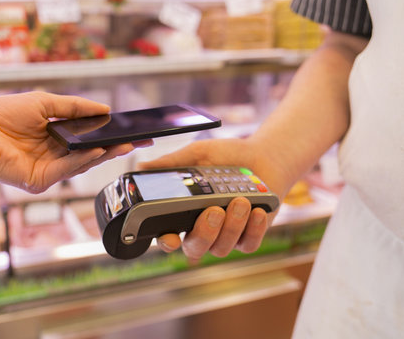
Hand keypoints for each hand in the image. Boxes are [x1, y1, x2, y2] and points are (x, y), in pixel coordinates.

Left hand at [0, 91, 150, 192]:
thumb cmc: (2, 114)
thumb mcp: (44, 102)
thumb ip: (75, 106)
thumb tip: (104, 107)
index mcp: (54, 135)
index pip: (86, 136)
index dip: (107, 133)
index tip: (127, 128)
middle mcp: (53, 153)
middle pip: (90, 152)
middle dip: (114, 146)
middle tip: (137, 140)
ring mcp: (47, 169)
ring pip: (82, 162)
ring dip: (104, 153)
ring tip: (124, 144)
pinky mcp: (39, 180)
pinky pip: (67, 170)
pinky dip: (83, 161)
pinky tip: (98, 150)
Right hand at [138, 138, 285, 261]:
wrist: (262, 156)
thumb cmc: (225, 157)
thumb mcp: (197, 155)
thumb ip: (171, 163)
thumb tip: (141, 166)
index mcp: (183, 213)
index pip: (168, 236)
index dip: (167, 241)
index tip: (171, 236)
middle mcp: (202, 229)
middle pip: (195, 248)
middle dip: (204, 233)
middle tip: (214, 210)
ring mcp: (226, 236)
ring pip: (222, 248)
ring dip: (231, 226)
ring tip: (240, 200)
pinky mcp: (249, 237)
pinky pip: (248, 244)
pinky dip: (254, 229)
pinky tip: (257, 211)